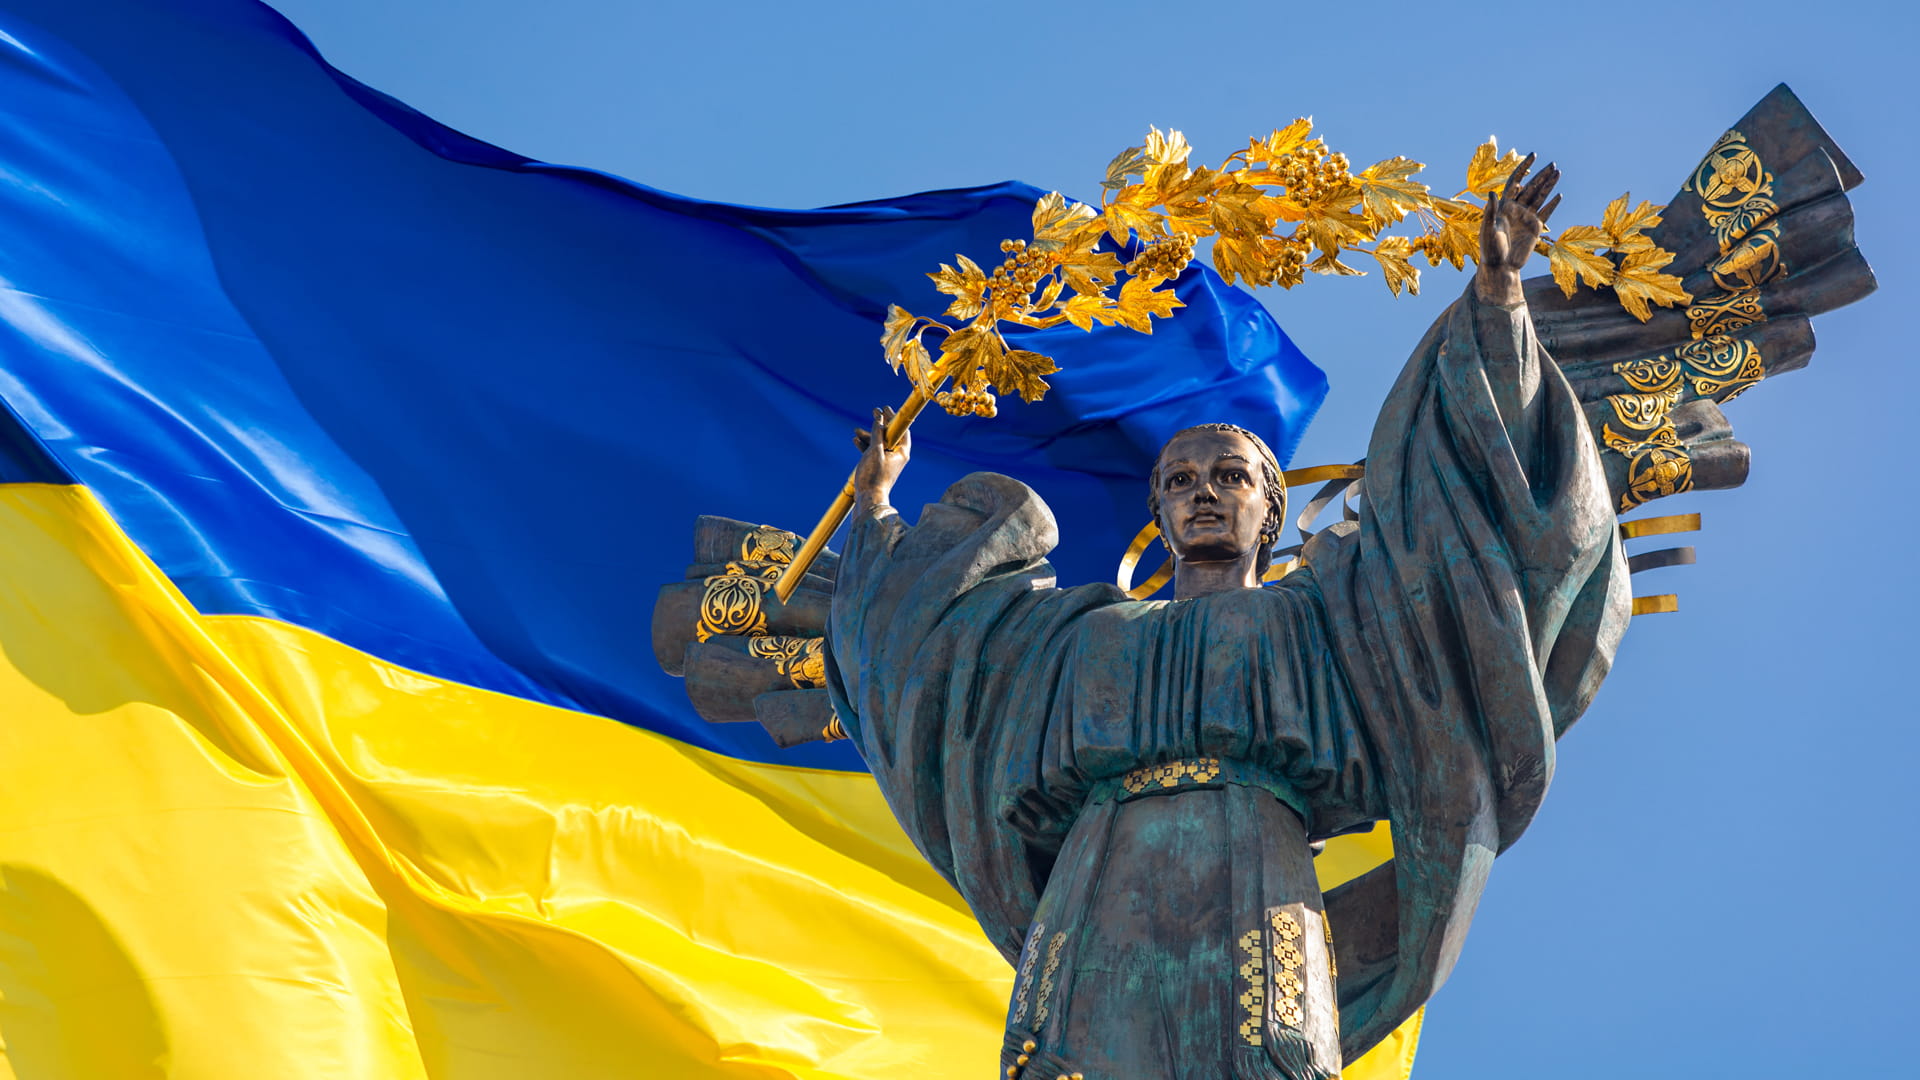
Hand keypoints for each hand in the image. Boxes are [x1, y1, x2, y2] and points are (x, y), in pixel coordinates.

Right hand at [852, 405, 909, 509]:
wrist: (868, 498)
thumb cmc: (874, 475)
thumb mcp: (875, 451)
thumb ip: (877, 433)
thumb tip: (880, 418)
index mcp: (902, 452)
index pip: (901, 430)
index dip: (894, 417)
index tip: (885, 408)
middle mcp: (897, 456)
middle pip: (889, 435)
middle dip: (879, 424)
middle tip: (873, 412)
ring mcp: (887, 462)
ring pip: (879, 443)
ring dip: (869, 435)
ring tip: (856, 431)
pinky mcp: (878, 467)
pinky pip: (873, 452)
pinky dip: (865, 445)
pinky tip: (855, 440)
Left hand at [1476, 153, 1560, 305]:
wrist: (1501, 267)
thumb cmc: (1490, 249)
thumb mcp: (1488, 230)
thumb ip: (1490, 211)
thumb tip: (1492, 193)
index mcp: (1504, 206)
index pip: (1515, 181)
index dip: (1524, 168)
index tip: (1533, 156)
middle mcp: (1516, 209)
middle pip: (1531, 187)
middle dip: (1541, 175)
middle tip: (1552, 164)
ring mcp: (1526, 218)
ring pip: (1540, 197)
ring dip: (1549, 185)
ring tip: (1558, 172)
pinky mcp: (1535, 228)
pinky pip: (1546, 213)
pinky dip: (1552, 204)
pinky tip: (1559, 195)